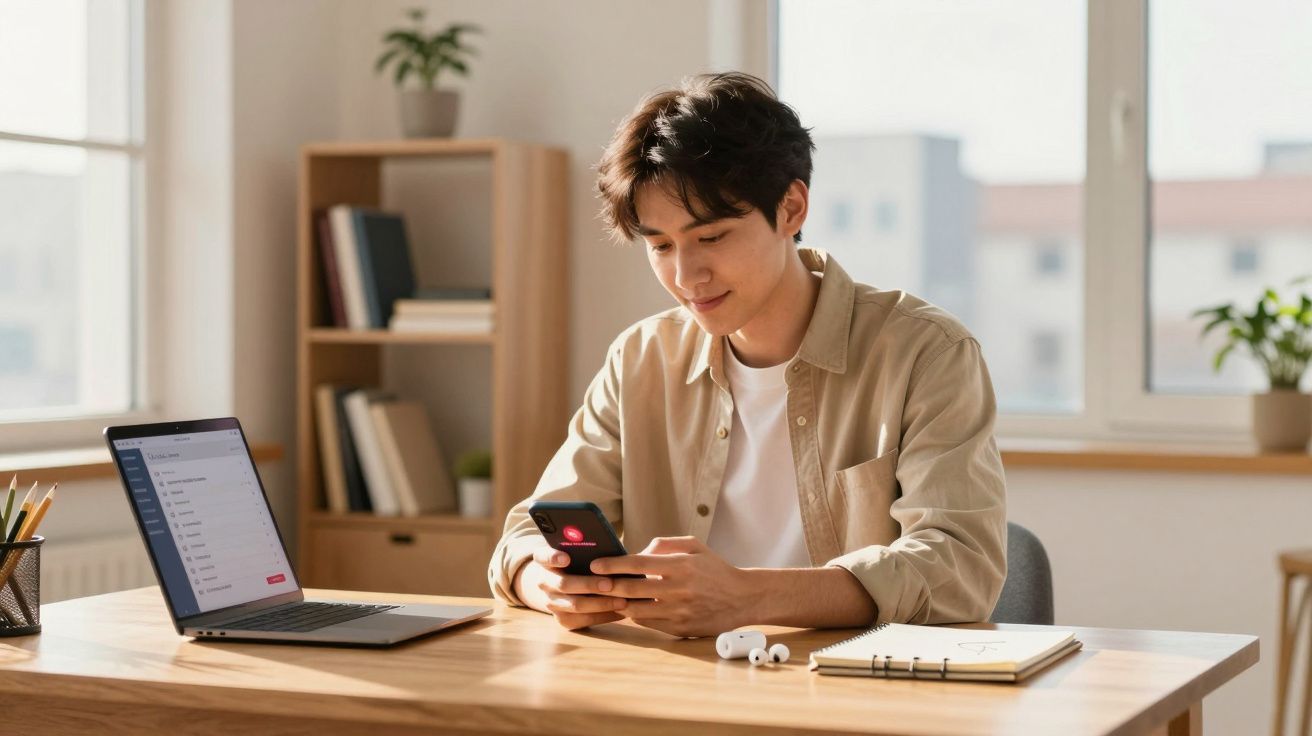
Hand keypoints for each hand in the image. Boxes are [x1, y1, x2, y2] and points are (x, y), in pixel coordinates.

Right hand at [514, 547, 627, 630]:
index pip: (543, 556)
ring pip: (576, 605)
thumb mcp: (577, 551)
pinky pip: (583, 620)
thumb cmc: (578, 562)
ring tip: (622, 600)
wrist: (561, 586)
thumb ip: (586, 547)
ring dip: (601, 603)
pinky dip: (603, 616)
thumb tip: (610, 545)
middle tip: (609, 583)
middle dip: (588, 584)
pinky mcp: (562, 619)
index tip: (566, 558)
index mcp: (544, 560)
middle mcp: (544, 582)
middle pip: (564, 584)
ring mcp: (551, 602)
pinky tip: (620, 611)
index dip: (553, 557)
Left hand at [589, 536, 751, 637]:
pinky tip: (634, 607)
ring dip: (620, 603)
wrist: (742, 598)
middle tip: (595, 583)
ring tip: (613, 596)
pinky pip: (647, 623)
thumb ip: (664, 545)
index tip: (595, 565)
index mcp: (681, 565)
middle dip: (608, 587)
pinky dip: (636, 615)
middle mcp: (678, 589)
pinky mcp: (679, 628)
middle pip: (631, 590)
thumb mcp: (694, 546)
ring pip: (635, 610)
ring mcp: (679, 611)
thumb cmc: (714, 569)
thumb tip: (637, 553)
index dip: (613, 565)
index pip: (638, 564)